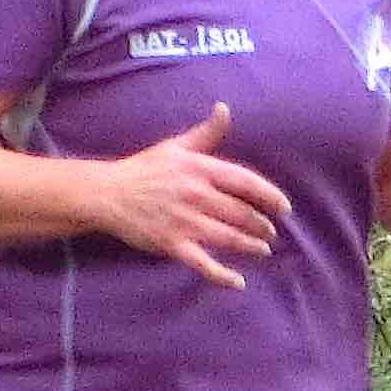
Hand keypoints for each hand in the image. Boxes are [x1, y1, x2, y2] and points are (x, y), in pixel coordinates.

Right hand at [95, 102, 291, 290]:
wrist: (107, 193)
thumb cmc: (144, 168)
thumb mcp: (176, 146)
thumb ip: (206, 132)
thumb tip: (225, 108)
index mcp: (201, 169)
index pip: (247, 183)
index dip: (271, 197)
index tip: (284, 208)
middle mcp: (197, 195)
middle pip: (242, 214)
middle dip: (262, 226)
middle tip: (270, 232)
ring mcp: (185, 222)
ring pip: (230, 238)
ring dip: (251, 246)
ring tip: (263, 250)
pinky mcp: (172, 244)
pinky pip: (203, 264)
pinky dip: (222, 276)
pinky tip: (238, 282)